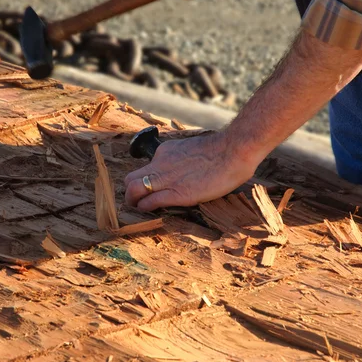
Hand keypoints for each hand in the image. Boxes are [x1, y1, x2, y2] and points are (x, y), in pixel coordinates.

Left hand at [124, 131, 257, 210]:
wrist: (232, 152)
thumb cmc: (221, 152)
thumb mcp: (191, 150)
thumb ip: (181, 160)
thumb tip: (184, 171)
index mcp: (165, 152)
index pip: (145, 168)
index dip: (144, 181)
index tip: (150, 189)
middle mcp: (160, 164)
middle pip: (130, 179)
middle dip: (130, 193)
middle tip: (136, 202)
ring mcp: (166, 179)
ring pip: (134, 191)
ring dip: (133, 202)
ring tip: (139, 208)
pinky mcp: (176, 194)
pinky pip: (150, 203)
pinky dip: (146, 209)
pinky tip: (152, 211)